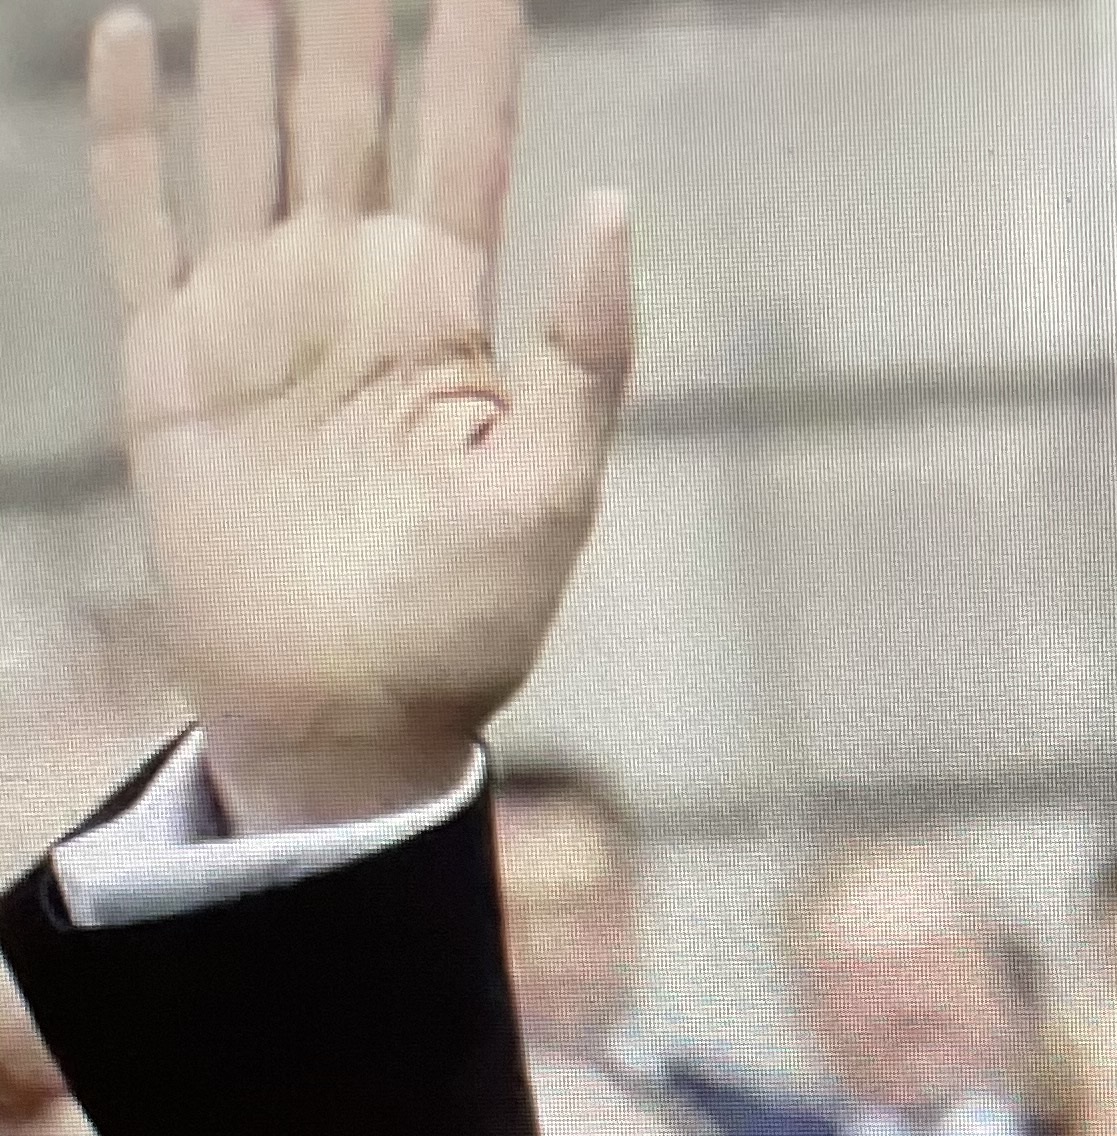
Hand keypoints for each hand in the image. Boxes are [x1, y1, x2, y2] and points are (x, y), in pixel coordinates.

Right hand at [86, 0, 630, 830]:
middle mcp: (349, 289)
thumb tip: (612, 198)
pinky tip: (130, 36)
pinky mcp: (171, 360)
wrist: (346, 711)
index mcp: (447, 312)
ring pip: (246, 135)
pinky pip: (142, 221)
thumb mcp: (554, 486)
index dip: (473, 44)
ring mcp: (255, 315)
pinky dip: (131, 131)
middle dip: (349, 9)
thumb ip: (586, 348)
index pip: (465, 141)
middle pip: (349, 109)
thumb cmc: (464, 620)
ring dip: (249, 41)